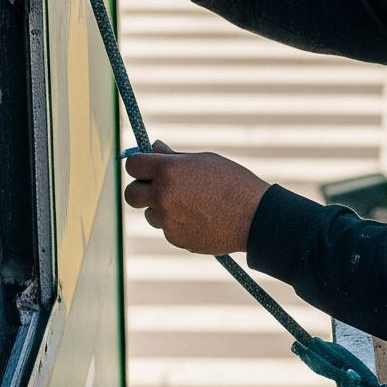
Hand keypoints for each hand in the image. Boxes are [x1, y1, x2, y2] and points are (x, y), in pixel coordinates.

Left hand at [125, 142, 269, 254]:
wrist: (255, 217)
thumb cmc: (233, 183)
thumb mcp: (205, 161)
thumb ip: (174, 158)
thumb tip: (153, 147)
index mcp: (168, 170)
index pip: (133, 165)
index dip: (138, 166)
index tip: (145, 168)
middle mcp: (162, 195)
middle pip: (131, 194)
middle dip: (139, 191)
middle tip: (154, 189)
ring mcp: (168, 220)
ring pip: (150, 215)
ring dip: (162, 210)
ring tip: (191, 206)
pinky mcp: (176, 239)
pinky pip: (167, 230)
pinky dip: (177, 225)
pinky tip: (200, 219)